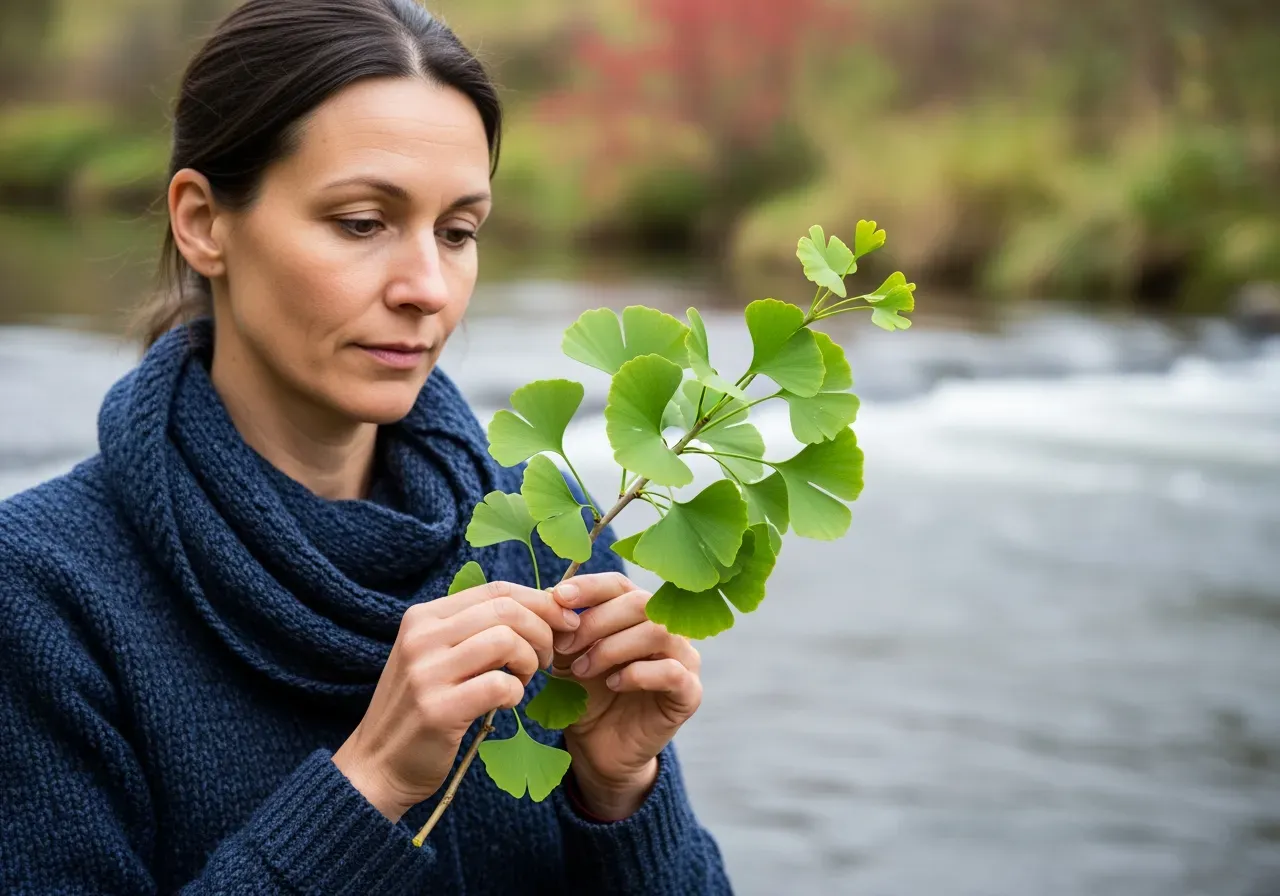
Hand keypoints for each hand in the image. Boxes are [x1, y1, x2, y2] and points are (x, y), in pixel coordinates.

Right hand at [333, 580, 580, 821]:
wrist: (376, 765)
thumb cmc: (420, 707)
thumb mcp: (438, 656)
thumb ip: (476, 630)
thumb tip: (544, 606)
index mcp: (423, 617)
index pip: (496, 590)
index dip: (540, 601)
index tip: (563, 622)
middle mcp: (422, 637)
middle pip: (506, 610)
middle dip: (542, 631)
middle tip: (546, 658)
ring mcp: (427, 672)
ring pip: (505, 641)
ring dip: (529, 662)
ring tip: (522, 680)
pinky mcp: (438, 709)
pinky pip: (499, 684)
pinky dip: (514, 692)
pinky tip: (505, 702)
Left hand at [549, 572, 702, 819]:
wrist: (600, 747)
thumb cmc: (587, 695)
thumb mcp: (570, 659)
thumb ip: (567, 630)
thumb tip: (552, 599)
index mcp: (638, 613)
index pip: (619, 584)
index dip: (589, 586)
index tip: (558, 597)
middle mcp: (667, 628)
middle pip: (640, 602)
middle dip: (597, 621)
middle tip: (565, 646)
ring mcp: (684, 659)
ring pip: (658, 632)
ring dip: (613, 647)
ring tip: (584, 669)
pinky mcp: (690, 693)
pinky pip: (672, 672)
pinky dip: (638, 674)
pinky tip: (614, 684)